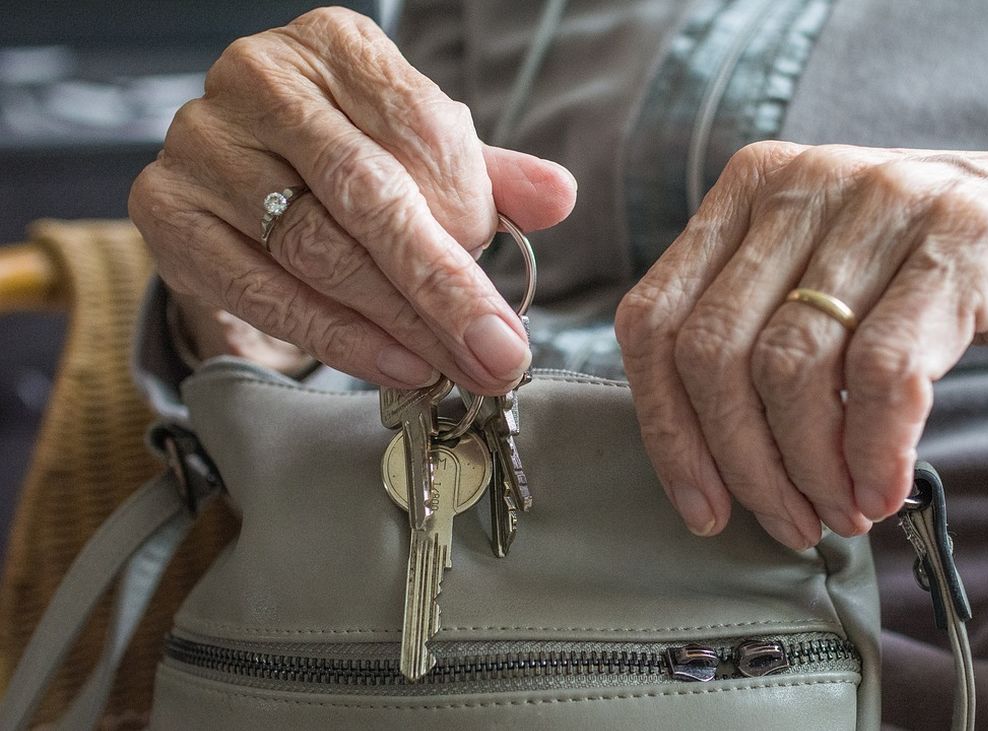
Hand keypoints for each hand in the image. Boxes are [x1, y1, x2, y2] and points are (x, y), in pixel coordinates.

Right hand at [130, 7, 575, 391]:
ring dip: (396, 322)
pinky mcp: (167, 209)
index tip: (505, 282)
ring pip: (315, 249)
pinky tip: (393, 363)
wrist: (245, 171)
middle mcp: (262, 79)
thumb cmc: (350, 155)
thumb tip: (557, 196)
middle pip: (367, 196)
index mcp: (337, 47)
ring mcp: (204, 143)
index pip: (419, 127)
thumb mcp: (426, 155)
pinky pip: (260, 289)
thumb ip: (491, 176)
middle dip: (443, 287)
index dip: (468, 212)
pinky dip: (335, 337)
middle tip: (497, 352)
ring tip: (453, 366)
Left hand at [616, 141, 987, 547]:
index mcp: (751, 188)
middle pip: (716, 352)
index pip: (656, 318)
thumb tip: (692, 457)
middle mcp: (807, 181)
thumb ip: (750, 331)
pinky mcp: (965, 240)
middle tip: (789, 523)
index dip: (668, 429)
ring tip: (842, 513)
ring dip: (811, 469)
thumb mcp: (822, 283)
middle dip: (745, 464)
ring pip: (793, 366)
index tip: (702, 506)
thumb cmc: (927, 280)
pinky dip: (875, 451)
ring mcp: (887, 201)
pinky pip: (884, 371)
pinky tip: (884, 490)